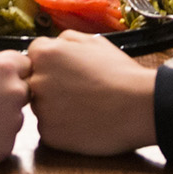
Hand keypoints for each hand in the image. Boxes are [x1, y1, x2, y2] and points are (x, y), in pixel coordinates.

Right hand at [0, 51, 30, 171]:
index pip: (25, 66)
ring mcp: (13, 121)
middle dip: (8, 99)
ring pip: (14, 119)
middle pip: (24, 93)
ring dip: (0, 122)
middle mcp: (15, 91)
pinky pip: (4, 141)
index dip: (11, 75)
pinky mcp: (5, 147)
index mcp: (5, 66)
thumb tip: (9, 84)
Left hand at [27, 31, 157, 155]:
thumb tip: (54, 44)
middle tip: (80, 90)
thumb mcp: (94, 42)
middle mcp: (36, 81)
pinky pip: (49, 129)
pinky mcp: (50, 134)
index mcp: (44, 54)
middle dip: (52, 85)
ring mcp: (41, 110)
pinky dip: (63, 128)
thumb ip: (66, 39)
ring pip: (42, 107)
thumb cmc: (119, 73)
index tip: (70, 71)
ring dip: (56, 107)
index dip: (53, 63)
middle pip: (35, 82)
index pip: (34, 55)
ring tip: (86, 106)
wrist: (138, 106)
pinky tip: (84, 122)